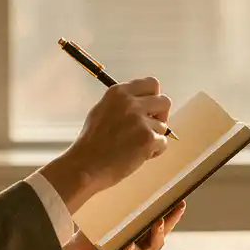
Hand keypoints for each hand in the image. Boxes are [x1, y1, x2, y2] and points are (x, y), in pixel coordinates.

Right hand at [41, 77, 171, 211]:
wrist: (85, 166)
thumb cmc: (91, 143)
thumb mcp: (102, 111)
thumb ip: (123, 103)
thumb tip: (144, 103)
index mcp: (118, 93)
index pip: (151, 83)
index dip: (153, 97)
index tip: (149, 109)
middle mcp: (130, 102)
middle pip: (164, 101)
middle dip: (161, 115)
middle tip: (149, 127)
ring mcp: (140, 120)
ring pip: (163, 126)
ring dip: (154, 137)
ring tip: (134, 147)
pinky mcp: (147, 139)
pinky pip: (162, 143)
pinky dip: (154, 152)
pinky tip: (137, 156)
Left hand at [43, 201, 185, 249]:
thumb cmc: (89, 238)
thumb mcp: (104, 219)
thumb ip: (115, 207)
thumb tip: (119, 180)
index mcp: (139, 233)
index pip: (159, 220)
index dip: (171, 211)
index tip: (181, 200)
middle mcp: (143, 246)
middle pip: (162, 232)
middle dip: (171, 219)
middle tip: (177, 206)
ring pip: (154, 247)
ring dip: (157, 234)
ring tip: (157, 222)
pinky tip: (129, 246)